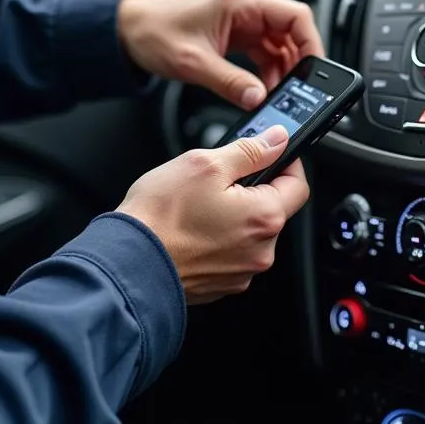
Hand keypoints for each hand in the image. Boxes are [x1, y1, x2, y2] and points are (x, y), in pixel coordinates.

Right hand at [117, 125, 308, 303]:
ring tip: (198, 205)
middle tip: (219, 178)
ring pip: (250, 230)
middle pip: (273, 208)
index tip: (270, 152)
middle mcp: (260, 251)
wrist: (126, 264)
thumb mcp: (206, 164)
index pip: (298, 184)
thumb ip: (250, 150)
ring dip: (234, 214)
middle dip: (253, 189)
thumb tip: (278, 139)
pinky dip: (219, 237)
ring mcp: (241, 272)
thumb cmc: (160, 217)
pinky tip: (193, 227)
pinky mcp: (221, 284)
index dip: (286, 162)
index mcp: (264, 218)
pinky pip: (232, 252)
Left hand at [118, 0, 324, 109]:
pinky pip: (262, 50)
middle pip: (290, 30)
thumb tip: (259, 99)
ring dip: (282, 69)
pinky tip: (263, 89)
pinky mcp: (233, 32)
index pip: (295, 15)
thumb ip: (230, 83)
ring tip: (280, 95)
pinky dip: (267, 70)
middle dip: (298, 62)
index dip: (312, 42)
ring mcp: (240, 19)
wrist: (125, 28)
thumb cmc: (152, 31)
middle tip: (300, 91)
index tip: (316, 70)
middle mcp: (245, 6)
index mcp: (240, 2)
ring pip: (278, 42)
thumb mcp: (193, 63)